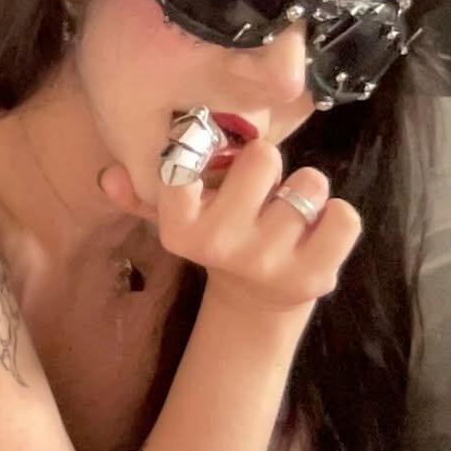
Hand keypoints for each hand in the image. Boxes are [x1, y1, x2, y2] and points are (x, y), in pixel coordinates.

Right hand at [98, 140, 359, 313]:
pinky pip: (344, 217)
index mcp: (181, 229)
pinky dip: (337, 215)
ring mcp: (269, 263)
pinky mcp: (315, 277)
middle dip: (266, 163)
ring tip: (288, 207)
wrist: (256, 300)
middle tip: (259, 187)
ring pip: (309, 183)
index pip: (192, 161)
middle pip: (263, 157)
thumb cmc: (218, 234)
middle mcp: (221, 246)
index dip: (208, 151)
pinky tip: (318, 228)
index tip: (210, 167)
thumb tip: (106, 176)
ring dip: (303, 189)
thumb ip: (140, 192)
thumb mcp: (178, 214)